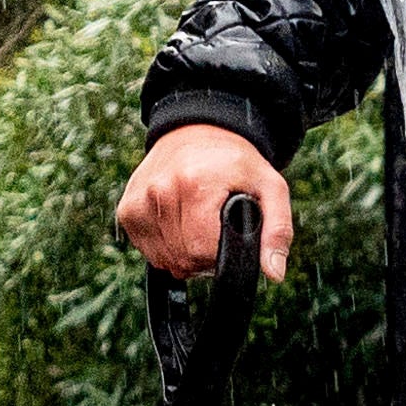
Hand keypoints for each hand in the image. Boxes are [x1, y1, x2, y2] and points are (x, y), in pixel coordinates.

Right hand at [116, 123, 293, 280]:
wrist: (195, 132)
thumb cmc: (234, 162)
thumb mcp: (270, 187)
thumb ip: (277, 230)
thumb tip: (275, 273)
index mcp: (195, 185)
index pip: (202, 250)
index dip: (220, 254)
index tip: (228, 234)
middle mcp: (160, 191)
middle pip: (183, 258)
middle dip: (204, 257)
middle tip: (215, 231)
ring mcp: (139, 201)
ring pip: (164, 260)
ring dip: (184, 255)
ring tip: (198, 226)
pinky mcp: (127, 210)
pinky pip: (148, 252)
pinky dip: (166, 248)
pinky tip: (178, 225)